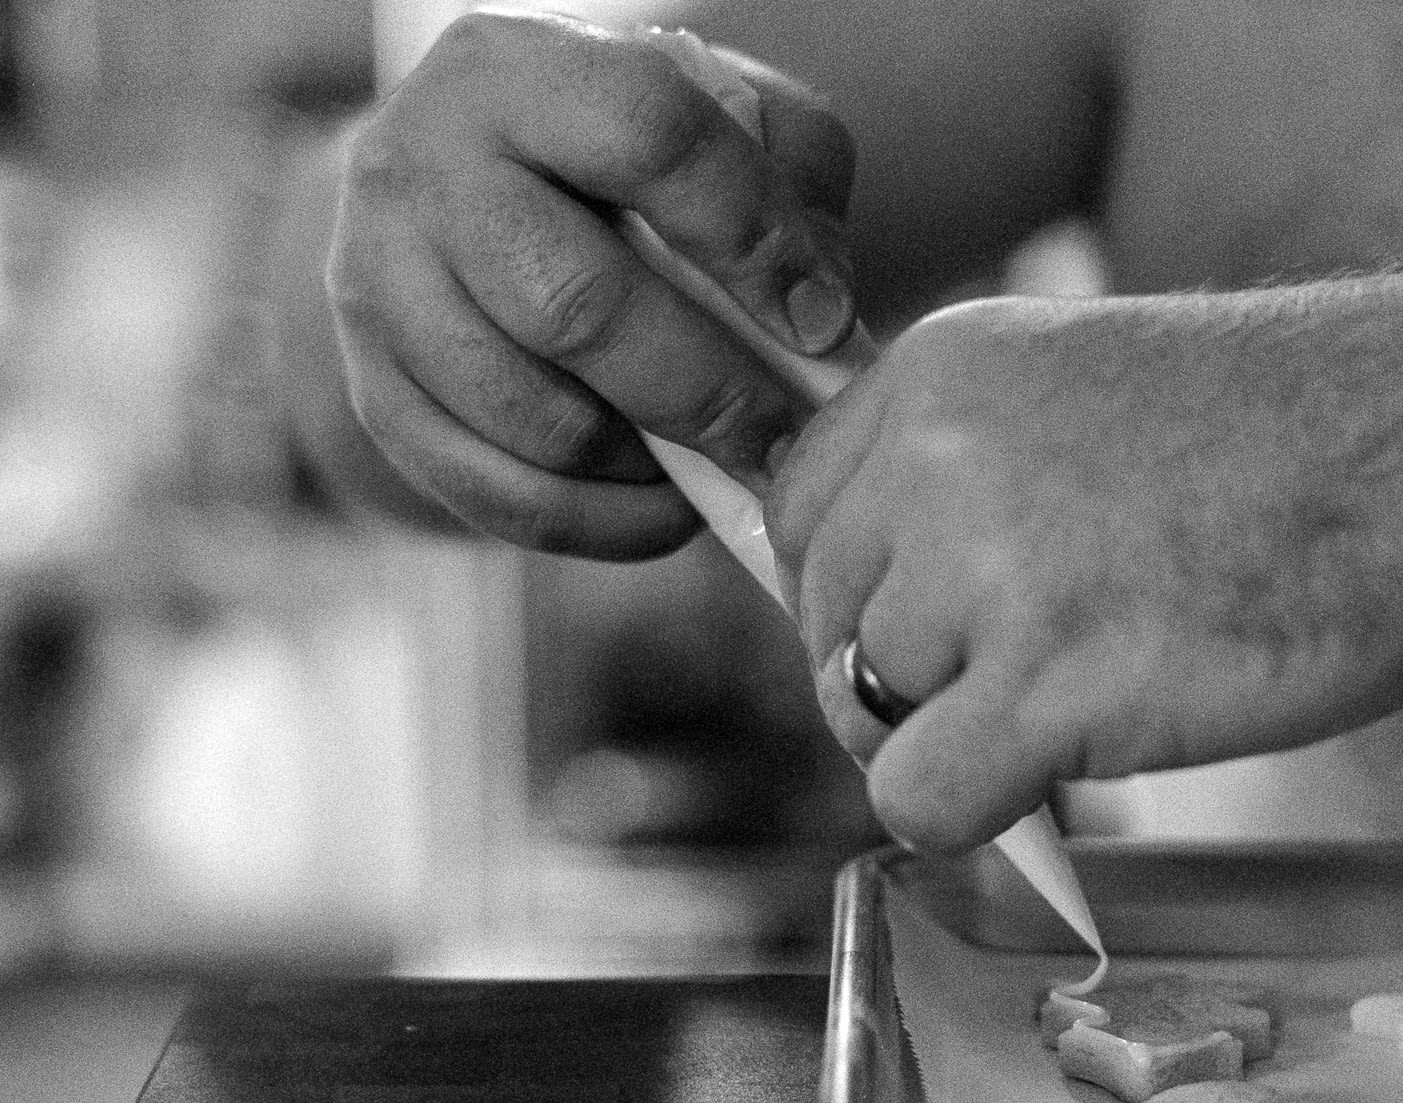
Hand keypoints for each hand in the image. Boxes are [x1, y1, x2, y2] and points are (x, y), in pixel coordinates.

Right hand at [327, 11, 857, 559]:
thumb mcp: (711, 116)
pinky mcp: (373, 392)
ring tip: (725, 466)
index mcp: (519, 71)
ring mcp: (377, 285)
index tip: (822, 323)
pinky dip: (600, 523)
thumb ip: (788, 176)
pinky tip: (663, 507)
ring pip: (536, 419)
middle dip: (709, 394)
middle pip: (577, 306)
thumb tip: (819, 312)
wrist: (453, 190)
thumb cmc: (618, 156)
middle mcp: (422, 166)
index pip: (650, 139)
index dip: (752, 240)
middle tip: (790, 442)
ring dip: (652, 467)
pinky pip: (496, 494)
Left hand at [769, 284, 1402, 849]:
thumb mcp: (1090, 389)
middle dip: (905, 678)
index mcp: (942, 367)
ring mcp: (990, 566)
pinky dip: (973, 817)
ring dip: (961, 737)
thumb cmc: (1304, 435)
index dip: (856, 595)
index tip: (936, 631)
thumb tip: (884, 611)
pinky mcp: (1053, 681)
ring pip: (867, 715)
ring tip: (1086, 704)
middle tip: (1021, 688)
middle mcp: (939, 454)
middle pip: (826, 623)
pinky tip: (1056, 779)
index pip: (798, 512)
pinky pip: (919, 798)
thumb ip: (969, 470)